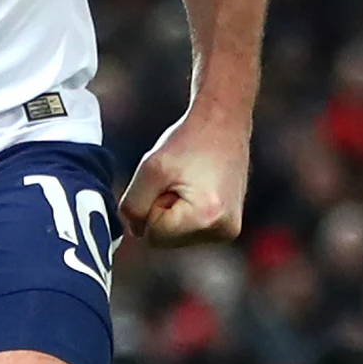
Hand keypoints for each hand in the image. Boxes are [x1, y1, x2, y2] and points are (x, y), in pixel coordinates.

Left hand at [121, 111, 246, 247]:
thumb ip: (133, 207)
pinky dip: (186, 213)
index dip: (150, 207)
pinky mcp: (229, 226)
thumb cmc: (188, 141)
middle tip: (178, 181)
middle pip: (166, 241)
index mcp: (205, 219)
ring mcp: (229, 231)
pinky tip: (197, 189)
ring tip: (189, 182)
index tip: (168, 182)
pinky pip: (191, 231)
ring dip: (173, 212)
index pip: (153, 237)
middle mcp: (223, 232)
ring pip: (177, 238)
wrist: (223, 122)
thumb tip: (136, 233)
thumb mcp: (150, 170)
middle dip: (162, 212)